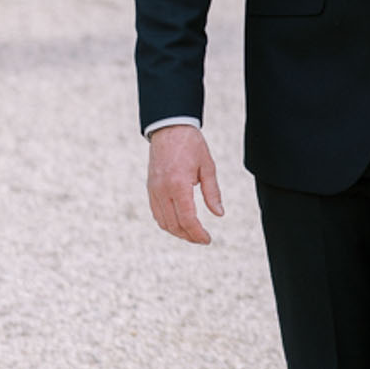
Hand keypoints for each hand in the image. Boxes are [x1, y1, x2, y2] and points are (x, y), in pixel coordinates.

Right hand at [147, 125, 223, 243]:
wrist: (170, 128)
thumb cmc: (192, 145)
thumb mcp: (208, 167)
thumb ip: (213, 193)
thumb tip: (219, 214)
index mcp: (179, 184)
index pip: (187, 219)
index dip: (198, 233)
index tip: (208, 240)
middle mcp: (163, 190)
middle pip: (174, 225)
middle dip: (189, 236)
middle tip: (202, 239)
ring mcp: (154, 190)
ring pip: (163, 222)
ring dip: (177, 232)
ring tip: (192, 234)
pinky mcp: (150, 188)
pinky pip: (156, 212)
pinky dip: (167, 223)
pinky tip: (179, 224)